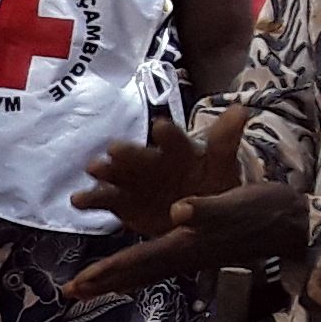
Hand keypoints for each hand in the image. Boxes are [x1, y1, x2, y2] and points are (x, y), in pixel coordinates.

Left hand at [67, 182, 309, 299]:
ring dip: (116, 279)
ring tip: (88, 287)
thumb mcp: (238, 203)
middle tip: (69, 293)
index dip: (108, 271)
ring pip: (146, 271)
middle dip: (103, 283)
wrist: (298, 224)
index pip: (139, 261)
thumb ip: (208, 208)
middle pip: (136, 273)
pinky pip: (160, 263)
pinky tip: (130, 270)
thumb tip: (178, 211)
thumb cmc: (269, 210)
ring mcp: (194, 255)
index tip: (78, 283)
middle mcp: (186, 254)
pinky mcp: (202, 250)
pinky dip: (138, 269)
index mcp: (188, 244)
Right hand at [70, 107, 246, 241]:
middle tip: (115, 150)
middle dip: (125, 152)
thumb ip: (225, 142)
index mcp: (176, 149)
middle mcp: (149, 161)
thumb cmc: (209, 183)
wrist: (196, 212)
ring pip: (113, 173)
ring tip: (94, 170)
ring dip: (103, 171)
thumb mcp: (221, 165)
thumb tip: (241, 109)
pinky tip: (79, 200)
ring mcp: (130, 180)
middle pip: (135, 154)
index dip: (167, 134)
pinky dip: (89, 199)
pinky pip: (102, 199)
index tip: (161, 128)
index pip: (172, 139)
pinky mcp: (118, 202)